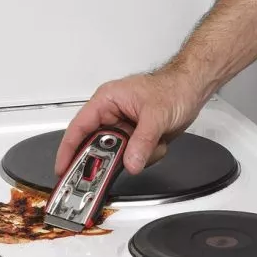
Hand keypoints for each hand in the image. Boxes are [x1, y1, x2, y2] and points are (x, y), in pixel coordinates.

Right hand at [54, 63, 209, 175]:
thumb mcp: (156, 115)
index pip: (79, 128)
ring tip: (153, 144)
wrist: (193, 89)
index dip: (68, 150)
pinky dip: (147, 155)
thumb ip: (142, 141)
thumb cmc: (173, 88)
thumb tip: (130, 162)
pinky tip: (158, 143)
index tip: (63, 168)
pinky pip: (132, 157)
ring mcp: (123, 128)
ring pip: (117, 155)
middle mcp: (111, 114)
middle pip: (96, 145)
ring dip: (136, 155)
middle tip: (119, 164)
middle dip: (112, 157)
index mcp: (106, 101)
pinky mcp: (135, 138)